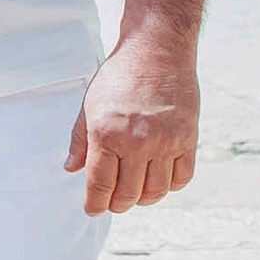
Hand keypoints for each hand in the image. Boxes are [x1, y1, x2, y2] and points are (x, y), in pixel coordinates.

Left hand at [67, 24, 199, 213]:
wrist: (158, 50)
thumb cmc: (121, 75)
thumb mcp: (90, 104)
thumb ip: (80, 140)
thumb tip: (72, 168)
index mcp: (107, 133)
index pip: (99, 185)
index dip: (94, 204)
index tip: (93, 209)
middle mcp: (137, 142)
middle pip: (127, 194)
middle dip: (116, 204)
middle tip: (113, 202)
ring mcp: (165, 142)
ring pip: (155, 192)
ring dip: (143, 199)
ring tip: (135, 193)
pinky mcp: (188, 139)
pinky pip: (181, 178)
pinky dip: (169, 186)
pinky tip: (158, 180)